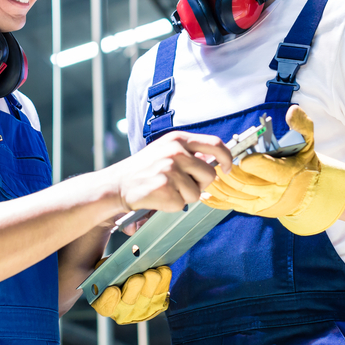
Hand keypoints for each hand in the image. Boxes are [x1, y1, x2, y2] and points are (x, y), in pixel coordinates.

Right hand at [91, 266, 170, 324]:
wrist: (132, 274)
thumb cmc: (116, 272)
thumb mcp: (105, 268)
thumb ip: (105, 267)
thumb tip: (112, 262)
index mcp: (106, 303)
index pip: (105, 307)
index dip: (108, 300)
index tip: (113, 289)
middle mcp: (124, 311)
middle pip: (129, 303)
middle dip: (133, 290)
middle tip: (137, 278)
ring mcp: (143, 309)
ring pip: (148, 299)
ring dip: (151, 285)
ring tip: (152, 273)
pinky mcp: (159, 303)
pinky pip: (163, 292)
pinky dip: (163, 280)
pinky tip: (163, 270)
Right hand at [109, 131, 231, 213]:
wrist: (117, 184)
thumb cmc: (143, 169)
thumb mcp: (166, 150)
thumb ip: (189, 153)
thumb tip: (216, 160)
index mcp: (178, 139)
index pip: (216, 145)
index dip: (227, 159)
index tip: (227, 169)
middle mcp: (176, 151)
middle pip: (209, 174)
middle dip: (200, 184)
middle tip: (181, 185)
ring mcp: (170, 168)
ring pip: (197, 193)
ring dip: (184, 197)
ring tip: (165, 189)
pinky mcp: (165, 187)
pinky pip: (182, 204)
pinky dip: (172, 205)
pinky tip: (158, 197)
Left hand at [202, 106, 344, 235]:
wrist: (308, 193)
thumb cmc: (302, 163)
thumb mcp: (308, 142)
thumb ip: (302, 125)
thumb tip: (292, 112)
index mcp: (287, 173)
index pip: (268, 170)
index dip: (253, 164)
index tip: (241, 158)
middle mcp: (274, 191)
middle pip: (245, 184)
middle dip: (227, 173)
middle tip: (213, 161)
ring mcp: (262, 202)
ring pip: (235, 196)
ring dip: (218, 185)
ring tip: (205, 171)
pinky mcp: (253, 208)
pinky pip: (231, 205)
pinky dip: (216, 200)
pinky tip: (205, 192)